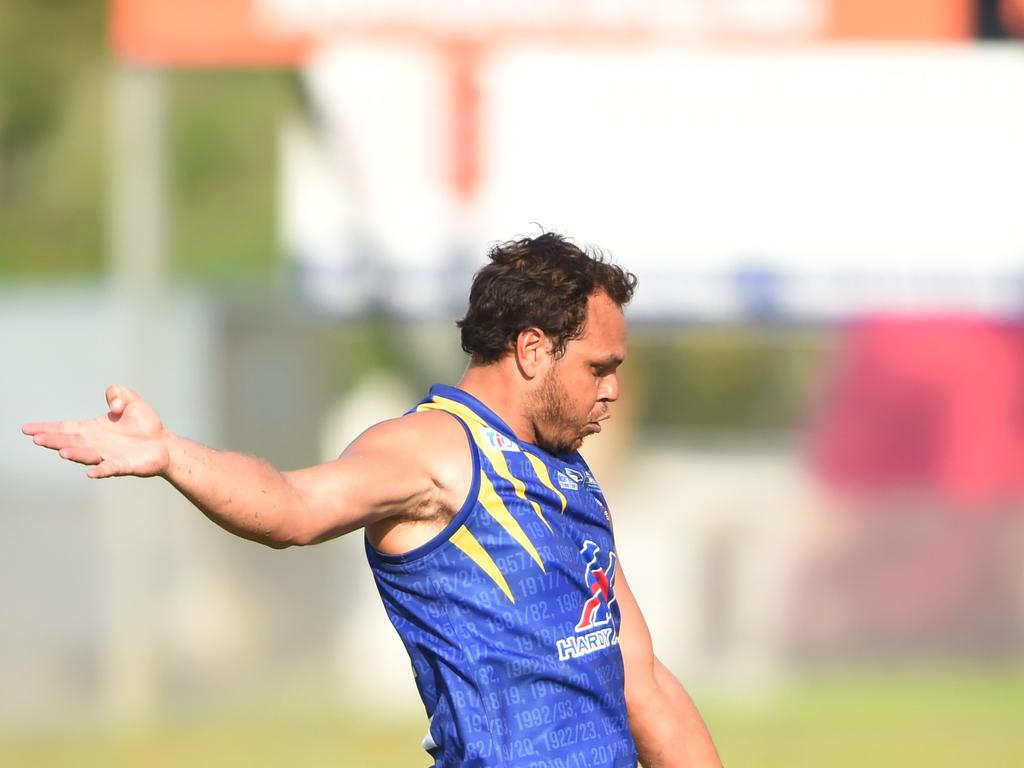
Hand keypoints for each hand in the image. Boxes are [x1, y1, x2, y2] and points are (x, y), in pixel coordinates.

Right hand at [22, 385, 169, 478]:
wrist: (165, 443)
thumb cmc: (145, 423)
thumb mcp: (131, 399)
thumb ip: (117, 393)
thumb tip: (114, 404)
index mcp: (91, 428)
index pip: (64, 428)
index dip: (46, 428)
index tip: (26, 429)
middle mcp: (95, 444)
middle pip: (70, 442)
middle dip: (53, 441)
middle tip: (37, 439)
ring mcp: (107, 456)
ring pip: (87, 455)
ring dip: (75, 454)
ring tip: (62, 451)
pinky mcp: (123, 466)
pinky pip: (109, 469)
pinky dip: (100, 471)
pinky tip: (92, 472)